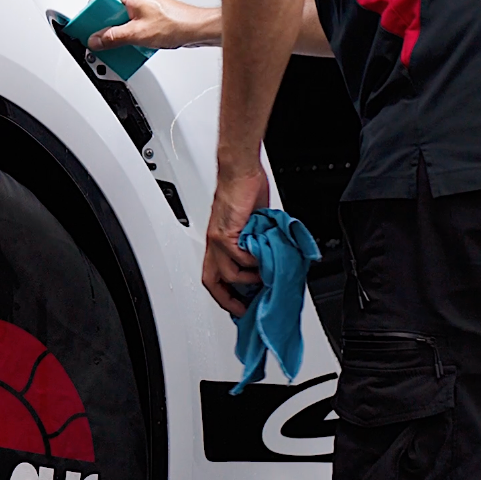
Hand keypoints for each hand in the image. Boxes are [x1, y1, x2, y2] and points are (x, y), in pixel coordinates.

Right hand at [86, 0, 220, 50]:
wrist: (197, 28)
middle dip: (102, 21)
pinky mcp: (146, 14)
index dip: (91, 4)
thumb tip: (96, 40)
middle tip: (103, 34)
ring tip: (118, 41)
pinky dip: (126, 32)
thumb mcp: (139, 34)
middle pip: (106, 2)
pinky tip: (132, 43)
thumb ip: (114, 37)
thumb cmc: (177, 23)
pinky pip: (128, 21)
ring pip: (117, 14)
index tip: (90, 21)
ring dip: (115, 29)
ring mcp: (141, 4)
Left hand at [202, 166, 268, 313]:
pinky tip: (263, 255)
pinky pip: (239, 257)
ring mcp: (218, 238)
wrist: (240, 171)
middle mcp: (215, 243)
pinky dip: (253, 261)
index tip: (239, 307)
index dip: (224, 295)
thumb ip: (256, 244)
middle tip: (245, 309)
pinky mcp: (226, 231)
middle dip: (227, 300)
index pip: (214, 276)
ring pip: (227, 273)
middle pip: (212, 281)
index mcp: (219, 242)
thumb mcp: (250, 225)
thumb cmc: (245, 192)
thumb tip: (268, 261)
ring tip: (262, 274)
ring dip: (247, 278)